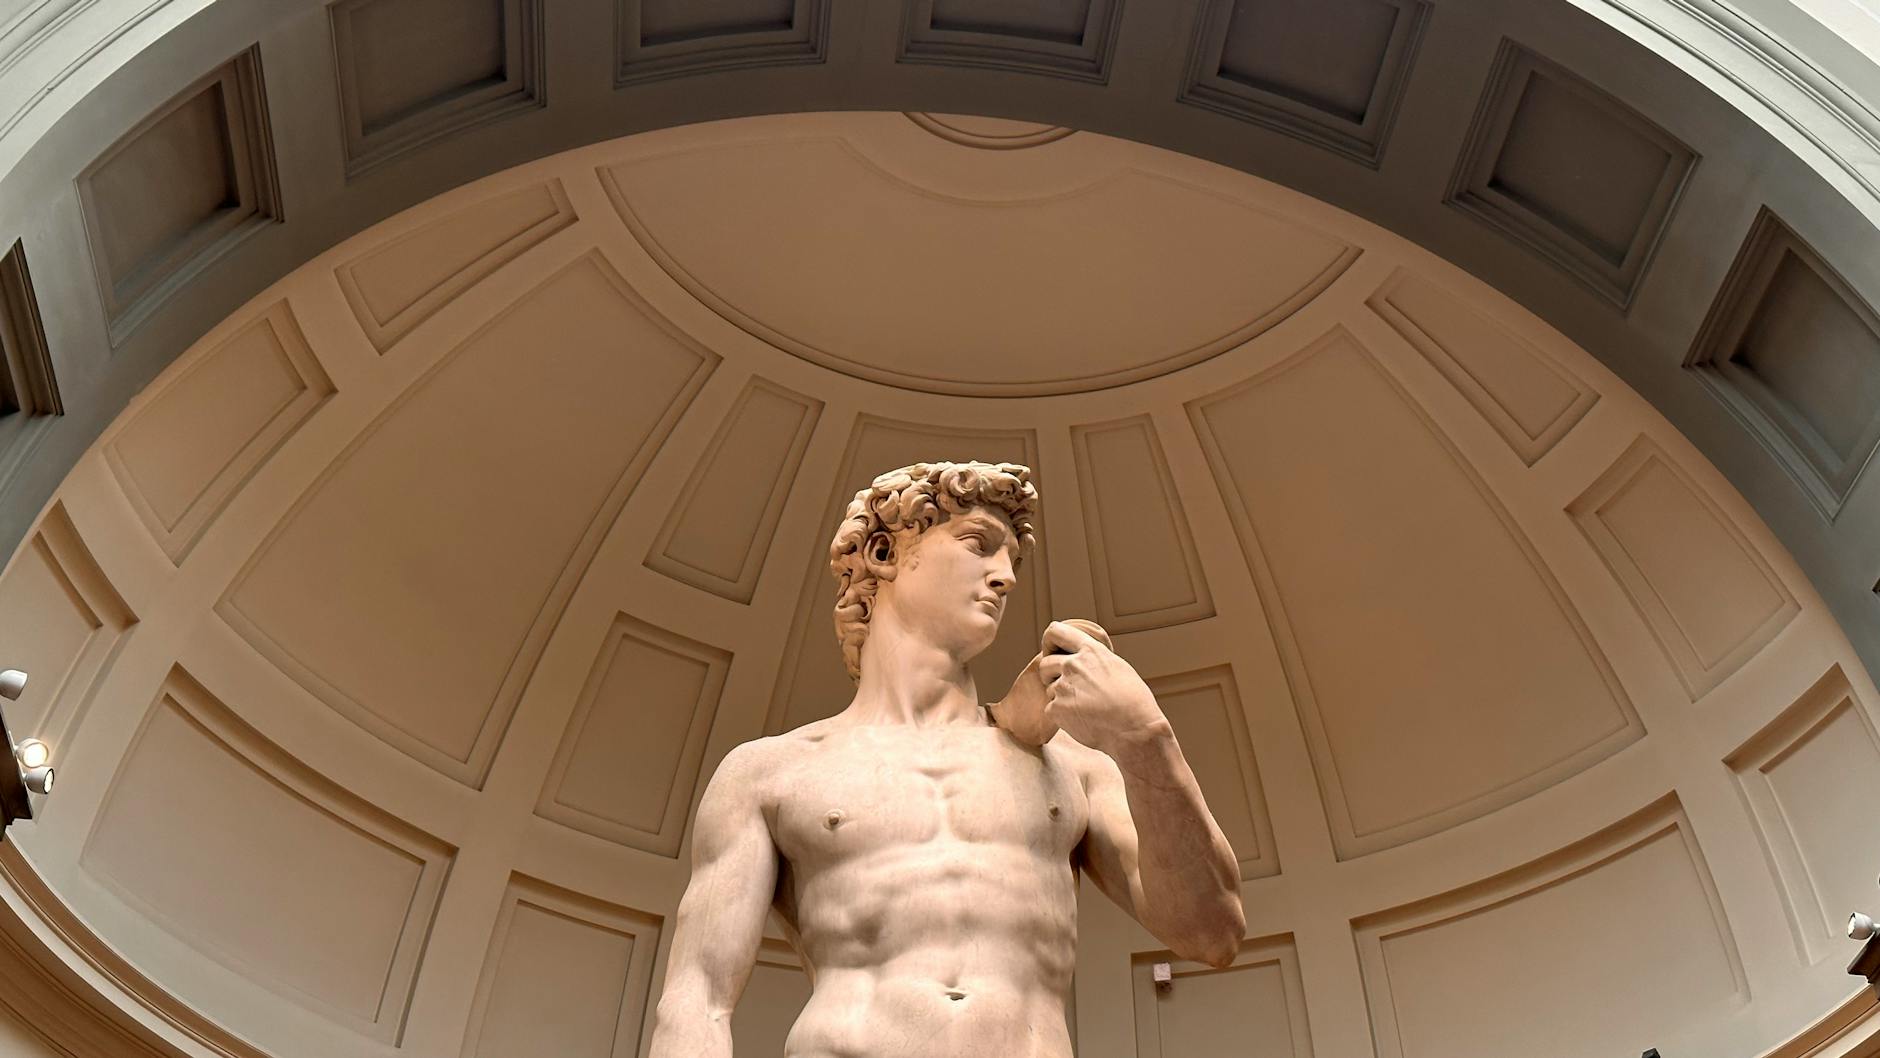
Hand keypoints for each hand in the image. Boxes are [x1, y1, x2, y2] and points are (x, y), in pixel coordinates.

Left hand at [1037, 621, 1169, 755]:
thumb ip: (1095, 659)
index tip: (1052, 651)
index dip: (1050, 642)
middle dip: (1051, 675)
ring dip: (1060, 697)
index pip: (1055, 632)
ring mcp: (1063, 687)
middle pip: (1045, 663)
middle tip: (1068, 688)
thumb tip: (1083, 658)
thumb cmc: (1134, 702)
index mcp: (1090, 651)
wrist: (1134, 729)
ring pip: (1049, 688)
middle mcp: (1073, 665)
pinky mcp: (1056, 709)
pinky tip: (1082, 720)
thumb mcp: (1118, 667)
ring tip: (1084, 708)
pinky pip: (1051, 709)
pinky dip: (1063, 716)